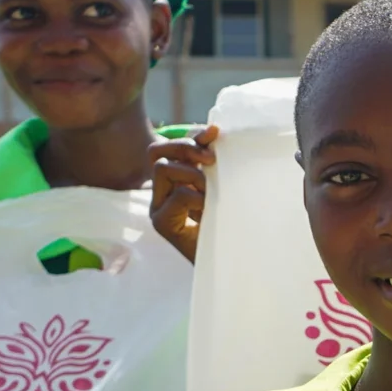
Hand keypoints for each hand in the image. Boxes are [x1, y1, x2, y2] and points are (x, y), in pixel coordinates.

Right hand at [149, 125, 218, 263]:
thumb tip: (214, 130)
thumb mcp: (221, 184)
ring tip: (211, 190)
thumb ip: (213, 160)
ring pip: (162, 169)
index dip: (188, 136)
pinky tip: (208, 207)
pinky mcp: (163, 224)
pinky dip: (197, 195)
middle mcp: (161, 193)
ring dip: (193, 173)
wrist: (235, 260)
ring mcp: (158, 208)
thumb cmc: (231, 222)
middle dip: (184, 148)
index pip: (166, 146)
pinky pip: (178, 195)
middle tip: (211, 160)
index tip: (215, 134)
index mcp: (173, 180)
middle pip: (156, 152)